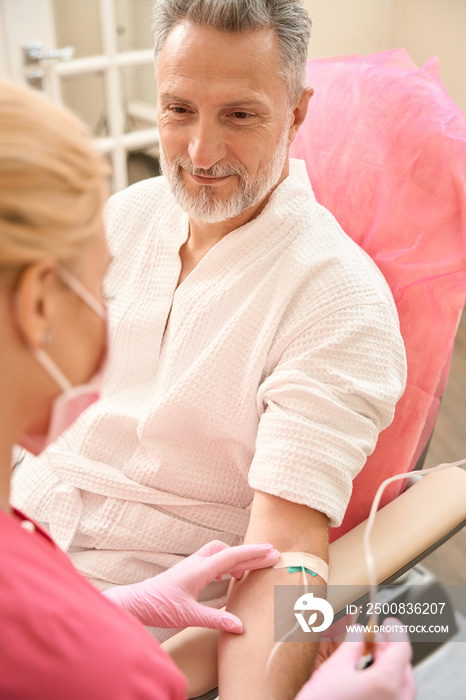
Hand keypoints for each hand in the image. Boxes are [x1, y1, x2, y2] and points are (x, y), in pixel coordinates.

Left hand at [104, 539, 279, 632]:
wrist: (137, 602)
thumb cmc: (160, 607)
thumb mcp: (189, 616)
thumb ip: (216, 620)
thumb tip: (241, 626)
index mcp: (199, 569)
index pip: (232, 555)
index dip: (253, 553)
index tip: (271, 550)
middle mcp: (197, 562)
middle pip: (229, 551)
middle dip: (250, 553)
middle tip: (271, 556)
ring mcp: (192, 565)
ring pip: (220, 553)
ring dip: (237, 557)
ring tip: (252, 569)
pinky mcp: (188, 571)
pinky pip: (212, 561)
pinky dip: (225, 564)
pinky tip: (228, 576)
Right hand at [295, 618, 415, 699]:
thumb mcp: (335, 667)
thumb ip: (352, 645)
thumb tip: (359, 633)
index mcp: (387, 683)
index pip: (401, 648)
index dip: (395, 630)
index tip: (389, 622)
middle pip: (405, 668)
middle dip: (391, 649)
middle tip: (377, 637)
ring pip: (403, 686)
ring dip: (391, 667)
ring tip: (372, 657)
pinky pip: (396, 699)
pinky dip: (388, 685)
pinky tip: (371, 679)